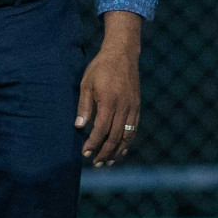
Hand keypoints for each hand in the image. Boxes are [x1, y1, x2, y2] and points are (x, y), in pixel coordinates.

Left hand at [76, 11, 141, 166]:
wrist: (122, 53)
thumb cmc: (100, 68)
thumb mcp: (86, 84)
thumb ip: (84, 106)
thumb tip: (79, 127)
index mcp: (109, 101)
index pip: (101, 129)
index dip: (93, 144)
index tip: (85, 153)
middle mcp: (123, 106)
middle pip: (115, 136)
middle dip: (105, 152)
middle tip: (95, 163)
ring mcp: (132, 106)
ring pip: (127, 135)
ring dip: (118, 151)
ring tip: (108, 162)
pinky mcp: (137, 105)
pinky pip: (134, 127)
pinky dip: (128, 141)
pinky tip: (122, 149)